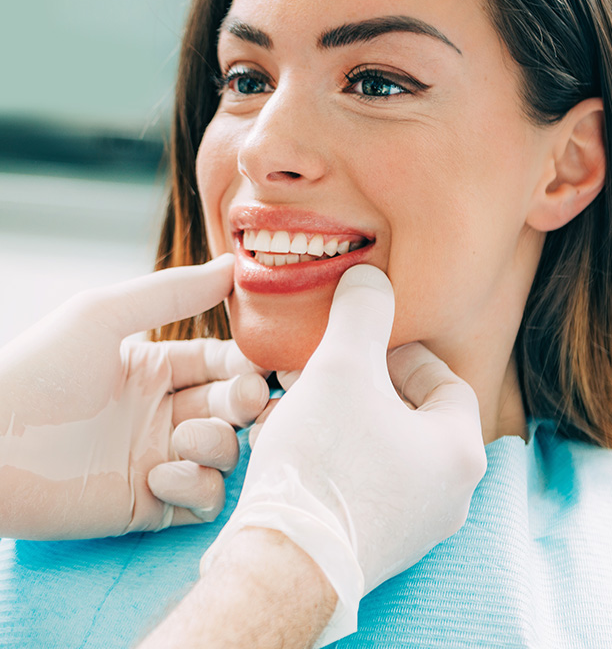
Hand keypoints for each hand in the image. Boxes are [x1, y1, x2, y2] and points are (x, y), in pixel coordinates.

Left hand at [0, 254, 268, 538]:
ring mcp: (157, 458)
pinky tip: (158, 476)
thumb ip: (173, 292)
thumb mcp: (104, 314)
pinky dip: (196, 488)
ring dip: (219, 445)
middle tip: (244, 400)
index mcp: (156, 367)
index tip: (265, 362)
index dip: (247, 362)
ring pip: (225, 453)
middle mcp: (162, 412)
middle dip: (246, 402)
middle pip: (232, 406)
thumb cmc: (40, 369)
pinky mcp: (148, 504)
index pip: (222, 362)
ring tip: (184, 440)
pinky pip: (203, 499)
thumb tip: (231, 266)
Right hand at [202, 264, 485, 644]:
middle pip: (408, 413)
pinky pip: (361, 480)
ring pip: (379, 445)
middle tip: (323, 366)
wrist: (285, 562)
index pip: (444, 379)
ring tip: (296, 395)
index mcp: (459, 451)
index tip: (363, 344)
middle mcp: (448, 495)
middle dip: (360, 381)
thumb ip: (363, 310)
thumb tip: (370, 276)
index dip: (401, 351)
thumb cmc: (324, 461)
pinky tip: (290, 436)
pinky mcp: (374, 544)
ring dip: (340, 413)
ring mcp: (412, 525)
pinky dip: (331, 450)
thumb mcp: (343, 365)